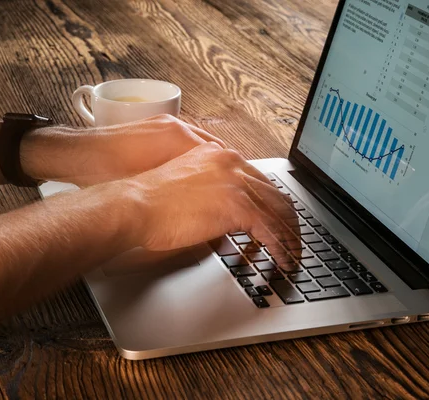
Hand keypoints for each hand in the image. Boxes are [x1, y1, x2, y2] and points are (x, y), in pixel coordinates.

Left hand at [22, 114, 225, 185]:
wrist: (74, 154)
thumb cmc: (104, 172)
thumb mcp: (146, 189)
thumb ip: (179, 191)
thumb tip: (201, 203)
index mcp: (176, 138)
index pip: (220, 155)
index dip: (234, 177)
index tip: (245, 192)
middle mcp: (175, 126)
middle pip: (216, 147)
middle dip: (230, 169)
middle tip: (242, 189)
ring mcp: (164, 123)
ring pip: (202, 143)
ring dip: (215, 162)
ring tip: (225, 181)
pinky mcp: (154, 126)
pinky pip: (187, 140)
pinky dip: (198, 154)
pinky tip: (197, 169)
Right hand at [119, 142, 300, 264]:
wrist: (135, 206)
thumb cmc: (151, 202)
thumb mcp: (188, 188)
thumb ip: (213, 194)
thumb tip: (228, 218)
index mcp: (220, 155)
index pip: (260, 180)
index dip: (274, 205)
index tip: (280, 221)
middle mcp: (232, 163)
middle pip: (276, 193)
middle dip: (289, 221)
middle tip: (294, 241)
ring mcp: (236, 182)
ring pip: (279, 211)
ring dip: (290, 238)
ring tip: (292, 256)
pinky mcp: (236, 205)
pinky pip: (271, 230)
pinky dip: (281, 248)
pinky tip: (282, 261)